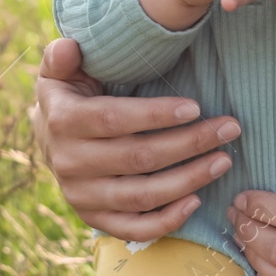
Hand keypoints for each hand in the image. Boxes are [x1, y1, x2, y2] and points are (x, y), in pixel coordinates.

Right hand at [30, 38, 242, 240]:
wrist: (47, 139)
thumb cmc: (68, 95)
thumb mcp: (59, 70)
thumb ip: (62, 56)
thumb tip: (71, 46)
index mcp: (64, 121)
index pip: (114, 119)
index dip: (156, 115)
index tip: (196, 107)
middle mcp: (70, 163)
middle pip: (139, 158)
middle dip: (190, 143)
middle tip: (229, 128)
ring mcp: (82, 196)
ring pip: (143, 195)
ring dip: (189, 180)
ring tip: (224, 160)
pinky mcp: (94, 218)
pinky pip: (133, 228)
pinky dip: (167, 221)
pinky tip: (197, 201)